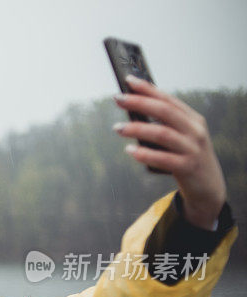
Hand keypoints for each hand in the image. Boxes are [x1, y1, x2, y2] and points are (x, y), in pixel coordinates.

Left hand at [113, 74, 226, 229]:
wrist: (208, 186)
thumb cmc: (187, 157)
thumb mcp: (181, 137)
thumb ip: (163, 125)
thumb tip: (133, 112)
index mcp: (192, 119)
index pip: (168, 99)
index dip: (147, 89)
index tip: (128, 80)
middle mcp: (195, 130)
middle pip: (165, 111)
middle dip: (140, 103)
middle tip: (118, 99)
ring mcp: (193, 149)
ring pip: (163, 133)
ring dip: (137, 129)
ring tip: (117, 128)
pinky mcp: (188, 167)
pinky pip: (164, 159)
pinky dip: (145, 154)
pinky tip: (130, 151)